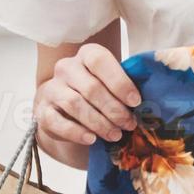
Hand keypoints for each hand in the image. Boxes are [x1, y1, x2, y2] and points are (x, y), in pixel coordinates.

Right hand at [33, 42, 141, 165]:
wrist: (62, 104)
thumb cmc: (96, 89)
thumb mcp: (110, 81)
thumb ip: (124, 85)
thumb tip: (150, 101)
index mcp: (87, 54)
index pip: (100, 61)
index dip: (120, 82)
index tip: (136, 102)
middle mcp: (66, 68)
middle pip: (91, 88)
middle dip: (114, 109)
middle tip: (129, 124)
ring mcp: (52, 89)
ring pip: (75, 105)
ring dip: (99, 123)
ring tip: (115, 134)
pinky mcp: (42, 111)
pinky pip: (57, 122)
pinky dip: (76, 132)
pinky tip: (91, 139)